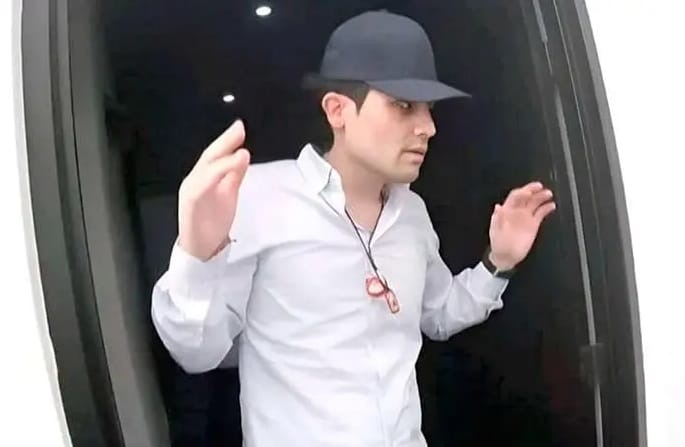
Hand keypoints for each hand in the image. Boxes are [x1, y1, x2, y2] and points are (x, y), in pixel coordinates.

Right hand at [177, 120, 249, 259]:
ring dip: (222, 158)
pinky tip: (228, 167)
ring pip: (205, 169)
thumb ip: (234, 174)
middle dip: (224, 142)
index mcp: (203, 176)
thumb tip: (243, 154)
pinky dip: (215, 175)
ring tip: (240, 150)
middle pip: (208, 156)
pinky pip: (201, 186)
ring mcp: (190, 190)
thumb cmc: (213, 221)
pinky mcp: (190, 203)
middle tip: (239, 128)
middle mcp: (194, 179)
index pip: (215, 155)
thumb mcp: (228, 192)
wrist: (200, 248)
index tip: (240, 127)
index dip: (227, 140)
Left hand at [488, 182, 555, 269]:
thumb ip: (498, 218)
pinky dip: (546, 208)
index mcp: (507, 211)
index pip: (515, 196)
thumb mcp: (495, 230)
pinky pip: (541, 213)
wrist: (506, 257)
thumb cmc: (498, 243)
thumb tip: (498, 207)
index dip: (522, 192)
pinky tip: (551, 205)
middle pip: (526, 197)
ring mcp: (525, 218)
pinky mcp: (533, 225)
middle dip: (533, 190)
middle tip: (540, 187)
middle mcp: (517, 212)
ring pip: (534, 203)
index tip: (528, 190)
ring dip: (541, 197)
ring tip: (548, 194)